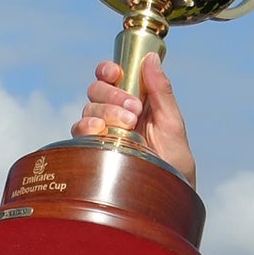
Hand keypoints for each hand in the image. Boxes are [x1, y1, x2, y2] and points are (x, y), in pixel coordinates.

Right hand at [70, 56, 195, 184]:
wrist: (167, 196)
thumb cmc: (174, 161)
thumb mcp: (172, 122)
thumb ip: (161, 90)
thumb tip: (151, 59)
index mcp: (134, 100)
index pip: (112, 77)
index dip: (108, 70)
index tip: (115, 73)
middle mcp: (115, 114)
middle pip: (97, 90)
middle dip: (112, 95)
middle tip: (134, 110)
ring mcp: (103, 132)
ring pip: (88, 109)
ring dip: (105, 111)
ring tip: (127, 126)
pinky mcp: (93, 150)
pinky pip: (79, 132)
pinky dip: (86, 127)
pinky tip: (100, 131)